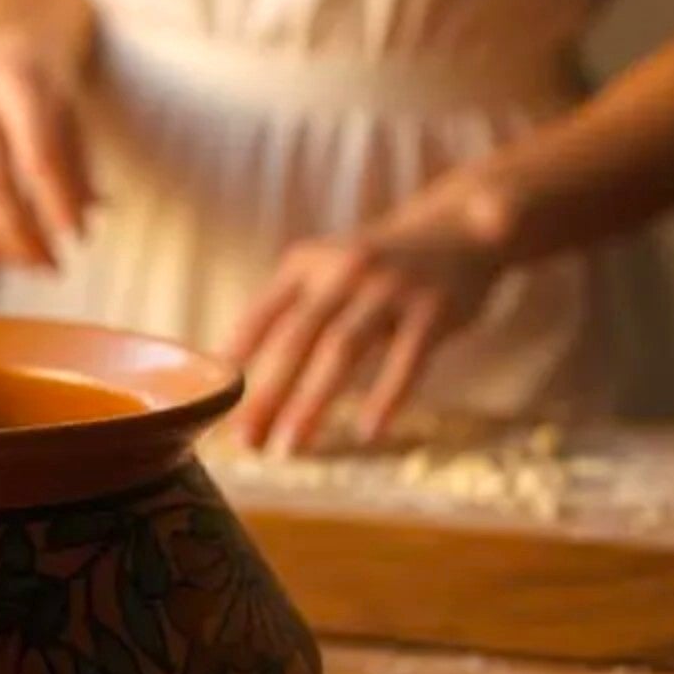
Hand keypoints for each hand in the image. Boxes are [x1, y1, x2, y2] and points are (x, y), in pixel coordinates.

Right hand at [0, 27, 94, 267]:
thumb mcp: (75, 111)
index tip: (77, 238)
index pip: (35, 154)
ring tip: (26, 262)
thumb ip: (77, 167)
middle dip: (22, 238)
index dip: (56, 203)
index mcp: (13, 81)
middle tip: (51, 265)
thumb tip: (78, 228)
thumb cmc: (45, 90)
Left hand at [225, 207, 506, 451]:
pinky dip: (386, 397)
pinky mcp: (434, 311)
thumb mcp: (325, 268)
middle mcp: (342, 272)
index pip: (261, 315)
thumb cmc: (378, 264)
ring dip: (312, 402)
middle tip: (246, 440)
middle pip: (295, 340)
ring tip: (290, 445)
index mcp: (307, 265)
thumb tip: (236, 366)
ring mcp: (389, 290)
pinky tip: (368, 431)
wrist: (460, 227)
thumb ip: (289, 306)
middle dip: (266, 394)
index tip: (214, 400)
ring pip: (341, 351)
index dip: (235, 360)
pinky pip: (406, 360)